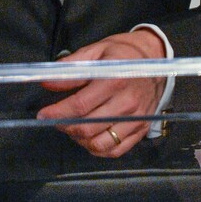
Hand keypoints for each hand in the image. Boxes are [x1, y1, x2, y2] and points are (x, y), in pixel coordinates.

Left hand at [36, 29, 165, 157]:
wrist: (156, 57)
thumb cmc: (123, 52)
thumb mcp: (97, 51)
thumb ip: (71, 67)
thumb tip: (47, 81)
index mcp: (114, 79)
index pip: (80, 105)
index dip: (57, 112)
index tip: (43, 114)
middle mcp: (127, 103)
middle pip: (88, 127)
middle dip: (65, 126)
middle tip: (55, 120)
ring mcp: (136, 119)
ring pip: (100, 144)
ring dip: (80, 140)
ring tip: (72, 128)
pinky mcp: (142, 129)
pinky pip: (116, 150)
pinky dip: (98, 149)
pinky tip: (89, 138)